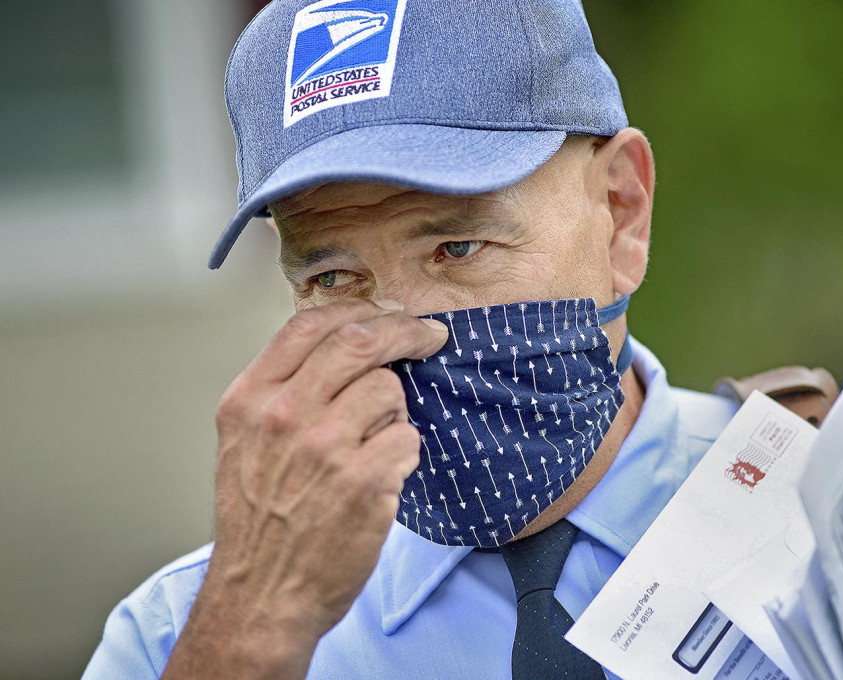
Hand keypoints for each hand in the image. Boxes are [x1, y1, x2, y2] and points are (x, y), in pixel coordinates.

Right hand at [163, 299, 446, 678]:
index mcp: (249, 399)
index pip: (309, 323)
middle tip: (429, 336)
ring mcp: (324, 448)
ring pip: (390, 389)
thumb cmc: (258, 519)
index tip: (388, 313)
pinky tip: (382, 475)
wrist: (261, 595)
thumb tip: (344, 341)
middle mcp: (283, 416)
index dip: (360, 309)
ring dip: (396, 411)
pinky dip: (403, 453)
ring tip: (375, 443)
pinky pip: (407, 437)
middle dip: (405, 330)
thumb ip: (283, 389)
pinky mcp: (364, 481)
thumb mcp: (244, 441)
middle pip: (360, 340)